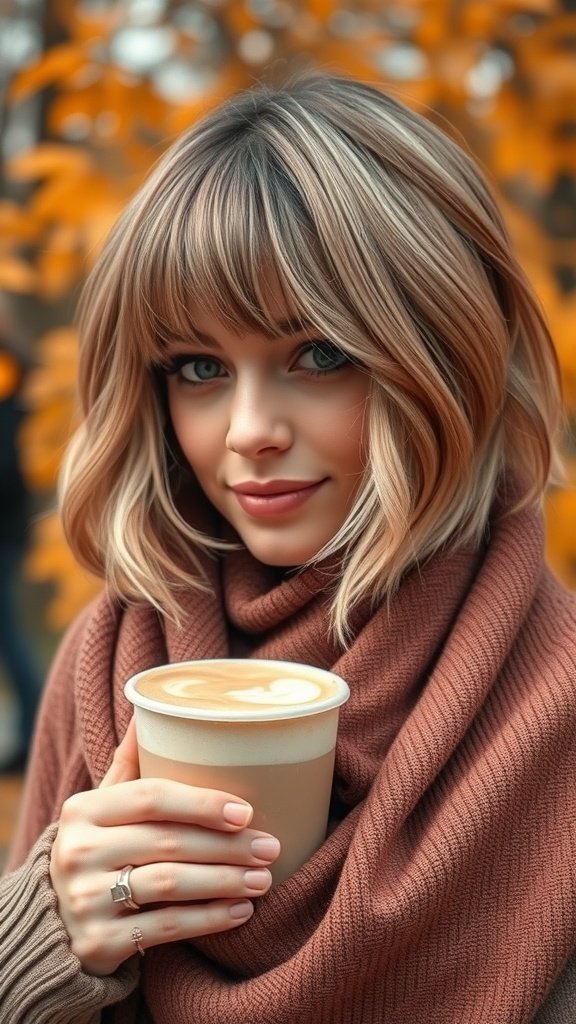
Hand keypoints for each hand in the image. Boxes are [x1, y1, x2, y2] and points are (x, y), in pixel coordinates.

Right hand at [49, 720, 279, 975]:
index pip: (151, 797)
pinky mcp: (98, 942)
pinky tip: (240, 911)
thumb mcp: (102, 807)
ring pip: (170, 885)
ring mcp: (85, 899)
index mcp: (83, 810)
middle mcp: (77, 852)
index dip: (202, 803)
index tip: (246, 811)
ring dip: (225, 882)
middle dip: (227, 846)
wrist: (54, 923)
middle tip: (270, 848)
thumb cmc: (97, 850)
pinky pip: (166, 928)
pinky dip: (209, 919)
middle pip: (167, 842)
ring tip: (263, 880)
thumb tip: (155, 706)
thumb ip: (130, 764)